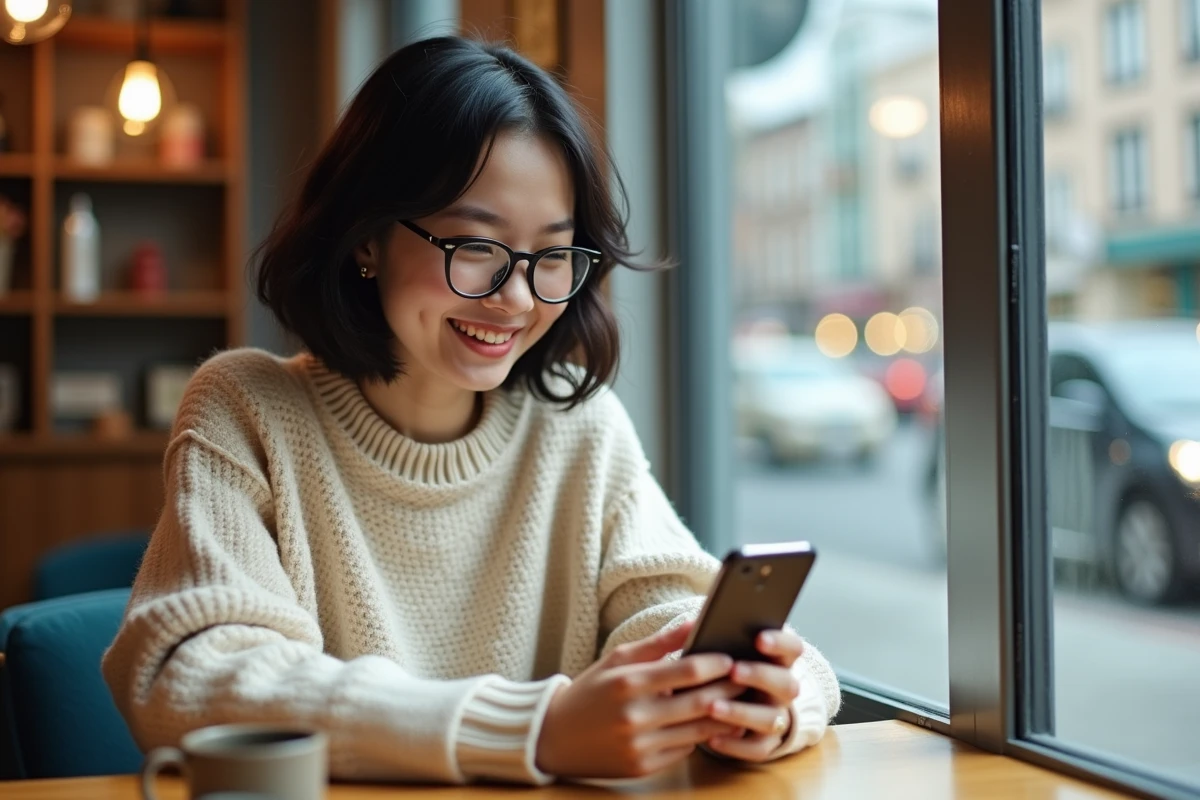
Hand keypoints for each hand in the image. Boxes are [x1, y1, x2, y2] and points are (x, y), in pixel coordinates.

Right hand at [535, 620, 747, 778]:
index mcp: (629, 683)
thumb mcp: (616, 659)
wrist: (554, 737)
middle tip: (747, 679)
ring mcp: (640, 746)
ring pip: (697, 732)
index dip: (716, 664)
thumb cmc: (589, 692)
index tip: (731, 658)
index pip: (687, 671)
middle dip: (729, 690)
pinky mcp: (643, 767)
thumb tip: (692, 622)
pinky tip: (711, 726)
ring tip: (739, 703)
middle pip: (700, 703)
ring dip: (723, 717)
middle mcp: (636, 716)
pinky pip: (683, 751)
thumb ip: (657, 643)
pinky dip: (698, 738)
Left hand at [704, 628, 803, 761]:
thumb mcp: (725, 650)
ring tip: (712, 706)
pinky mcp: (765, 743)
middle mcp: (783, 689)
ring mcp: (777, 716)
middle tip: (734, 670)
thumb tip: (695, 621)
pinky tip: (711, 738)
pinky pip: (757, 749)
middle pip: (787, 684)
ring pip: (771, 719)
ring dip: (742, 712)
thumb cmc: (724, 668)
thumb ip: (719, 636)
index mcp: (778, 660)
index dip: (780, 642)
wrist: (735, 705)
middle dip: (761, 675)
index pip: (793, 647)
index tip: (758, 638)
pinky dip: (735, 745)